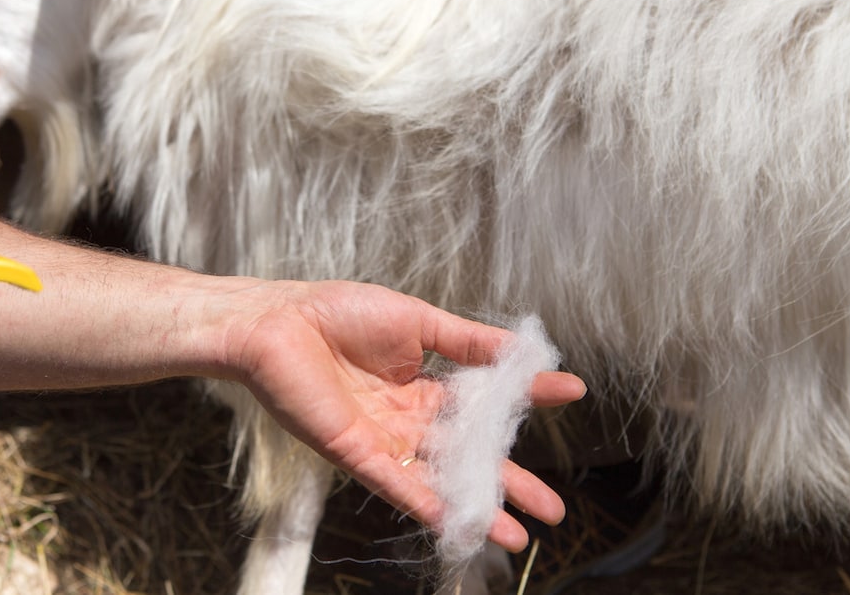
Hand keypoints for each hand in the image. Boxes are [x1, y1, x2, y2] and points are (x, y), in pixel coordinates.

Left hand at [228, 280, 585, 551]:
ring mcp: (384, 440)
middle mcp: (408, 419)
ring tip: (519, 535)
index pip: (484, 401)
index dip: (526, 399)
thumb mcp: (416, 321)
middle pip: (469, 455)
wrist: (278, 322)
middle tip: (554, 509)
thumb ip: (466, 341)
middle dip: (511, 483)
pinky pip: (397, 483)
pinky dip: (427, 503)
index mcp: (422, 385)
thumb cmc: (337, 313)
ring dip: (478, 508)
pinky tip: (459, 521)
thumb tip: (520, 349)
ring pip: (440, 479)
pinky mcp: (355, 453)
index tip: (570, 393)